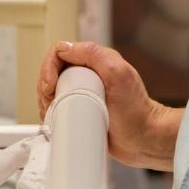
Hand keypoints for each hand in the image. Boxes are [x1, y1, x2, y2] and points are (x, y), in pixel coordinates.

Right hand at [38, 40, 179, 169]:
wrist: (144, 139)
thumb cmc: (136, 112)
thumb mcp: (118, 75)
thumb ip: (94, 54)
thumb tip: (65, 48)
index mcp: (96, 61)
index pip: (60, 53)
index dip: (48, 68)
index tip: (50, 87)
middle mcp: (89, 75)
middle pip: (53, 72)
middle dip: (44, 87)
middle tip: (50, 103)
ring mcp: (83, 93)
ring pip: (53, 91)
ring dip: (46, 101)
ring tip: (52, 113)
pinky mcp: (81, 111)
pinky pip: (58, 107)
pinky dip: (51, 113)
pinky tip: (54, 120)